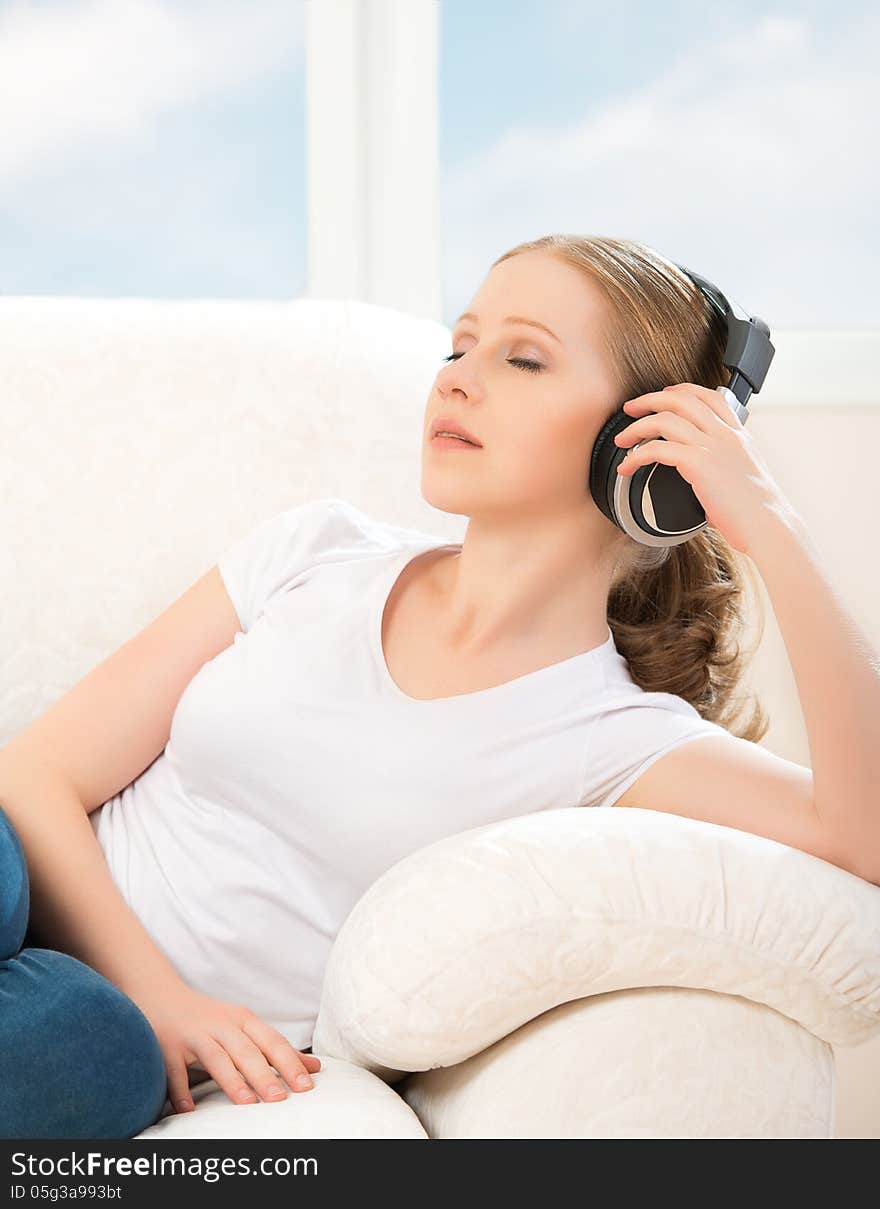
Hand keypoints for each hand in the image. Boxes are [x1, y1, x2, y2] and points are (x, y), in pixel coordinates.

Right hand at [132, 982, 320, 1113]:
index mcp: (243, 1021)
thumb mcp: (245, 1027)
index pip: (272, 1042)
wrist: (161, 995)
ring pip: (216, 1058)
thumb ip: (277, 1049)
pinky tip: (189, 1111)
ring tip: (247, 1104)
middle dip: (264, 1075)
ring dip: (232, 1081)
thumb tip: (315, 1068)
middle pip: (246, 1051)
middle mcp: (221, 1026)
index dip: (289, 1063)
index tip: (306, 1086)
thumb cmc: (211, 1018)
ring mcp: (193, 1036)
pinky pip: (174, 1070)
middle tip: (281, 1098)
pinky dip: (180, 1090)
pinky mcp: (167, 1047)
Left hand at [613, 382, 800, 557]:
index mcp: (738, 435)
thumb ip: (723, 467)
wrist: (769, 526)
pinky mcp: (699, 464)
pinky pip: (657, 449)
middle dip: (649, 399)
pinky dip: (636, 456)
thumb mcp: (743, 477)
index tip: (662, 395)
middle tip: (630, 409)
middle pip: (681, 399)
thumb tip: (703, 479)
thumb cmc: (756, 512)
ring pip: (665, 419)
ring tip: (622, 440)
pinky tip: (627, 467)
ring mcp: (712, 446)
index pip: (709, 396)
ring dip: (636, 427)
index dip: (681, 390)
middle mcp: (725, 435)